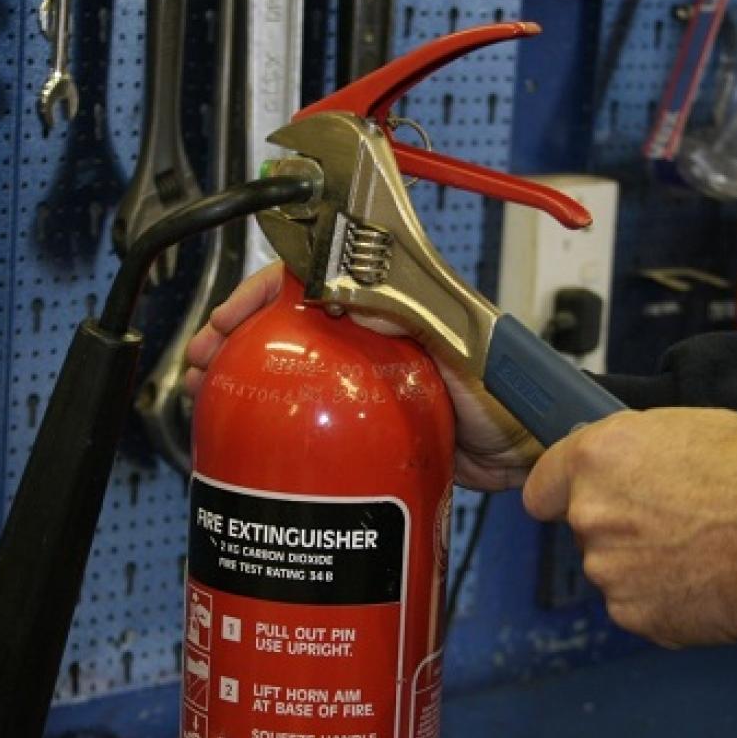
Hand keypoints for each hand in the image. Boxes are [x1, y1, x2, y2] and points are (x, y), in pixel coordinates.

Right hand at [184, 263, 542, 490]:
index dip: (260, 299)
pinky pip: (318, 426)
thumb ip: (411, 319)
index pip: (311, 284)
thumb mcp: (458, 345)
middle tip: (201, 370)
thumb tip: (347, 294)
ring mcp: (370, 387)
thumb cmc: (512, 391)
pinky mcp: (373, 432)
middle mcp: (374, 340)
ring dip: (249, 387)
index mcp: (392, 306)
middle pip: (291, 331)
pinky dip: (283, 432)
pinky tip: (255, 446)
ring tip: (210, 406)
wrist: (535, 452)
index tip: (224, 323)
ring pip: (296, 378)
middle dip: (238, 344)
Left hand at [523, 408, 736, 647]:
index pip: (542, 482)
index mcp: (601, 457)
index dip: (564, 487)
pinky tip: (704, 579)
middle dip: (618, 521)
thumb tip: (625, 455)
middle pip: (583, 523)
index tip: (580, 493)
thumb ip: (643, 443)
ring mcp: (611, 571)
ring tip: (699, 548)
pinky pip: (637, 602)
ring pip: (612, 565)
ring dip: (641, 561)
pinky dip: (663, 596)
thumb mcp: (703, 425)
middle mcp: (592, 514)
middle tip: (674, 515)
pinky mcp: (635, 615)